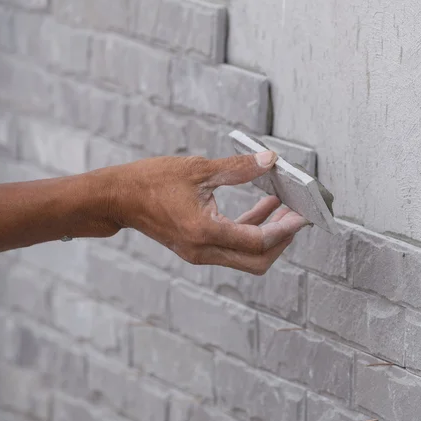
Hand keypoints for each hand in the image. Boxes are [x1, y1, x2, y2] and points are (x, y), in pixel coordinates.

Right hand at [107, 151, 308, 274]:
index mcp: (204, 232)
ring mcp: (200, 253)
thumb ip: (238, 167)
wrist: (117, 198)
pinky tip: (263, 207)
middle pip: (257, 260)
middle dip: (282, 240)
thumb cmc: (150, 181)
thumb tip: (270, 160)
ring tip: (285, 206)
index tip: (302, 215)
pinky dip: (250, 231)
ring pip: (246, 256)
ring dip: (268, 235)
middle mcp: (203, 250)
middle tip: (297, 216)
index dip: (285, 229)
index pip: (258, 241)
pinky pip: (232, 247)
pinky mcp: (197, 248)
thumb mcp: (198, 169)